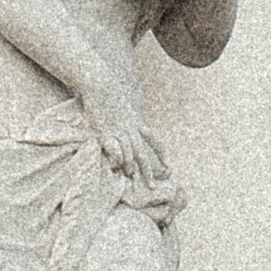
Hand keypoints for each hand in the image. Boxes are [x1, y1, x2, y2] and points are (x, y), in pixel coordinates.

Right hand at [79, 67, 167, 190]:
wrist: (101, 83)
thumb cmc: (109, 93)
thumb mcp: (123, 106)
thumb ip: (127, 116)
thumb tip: (130, 122)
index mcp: (137, 123)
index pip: (155, 140)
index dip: (161, 154)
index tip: (169, 166)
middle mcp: (131, 129)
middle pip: (143, 153)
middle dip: (148, 171)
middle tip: (151, 187)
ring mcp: (119, 130)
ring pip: (130, 152)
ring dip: (131, 166)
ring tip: (131, 177)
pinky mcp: (105, 130)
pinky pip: (114, 147)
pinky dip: (117, 156)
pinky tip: (117, 166)